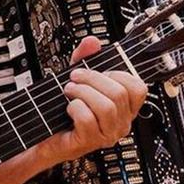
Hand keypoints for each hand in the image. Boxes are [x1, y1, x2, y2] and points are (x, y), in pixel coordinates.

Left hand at [40, 36, 147, 163]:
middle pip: (119, 93)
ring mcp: (107, 134)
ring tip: (69, 91)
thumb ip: (85, 58)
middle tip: (75, 78)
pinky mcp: (90, 142)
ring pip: (106, 107)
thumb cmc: (65, 110)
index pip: (138, 88)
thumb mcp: (78, 79)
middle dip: (92, 79)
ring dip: (83, 92)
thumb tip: (92, 41)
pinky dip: (74, 108)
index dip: (118, 74)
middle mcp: (121, 122)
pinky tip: (68, 109)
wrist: (45, 133)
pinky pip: (87, 119)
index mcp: (125, 108)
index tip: (99, 71)